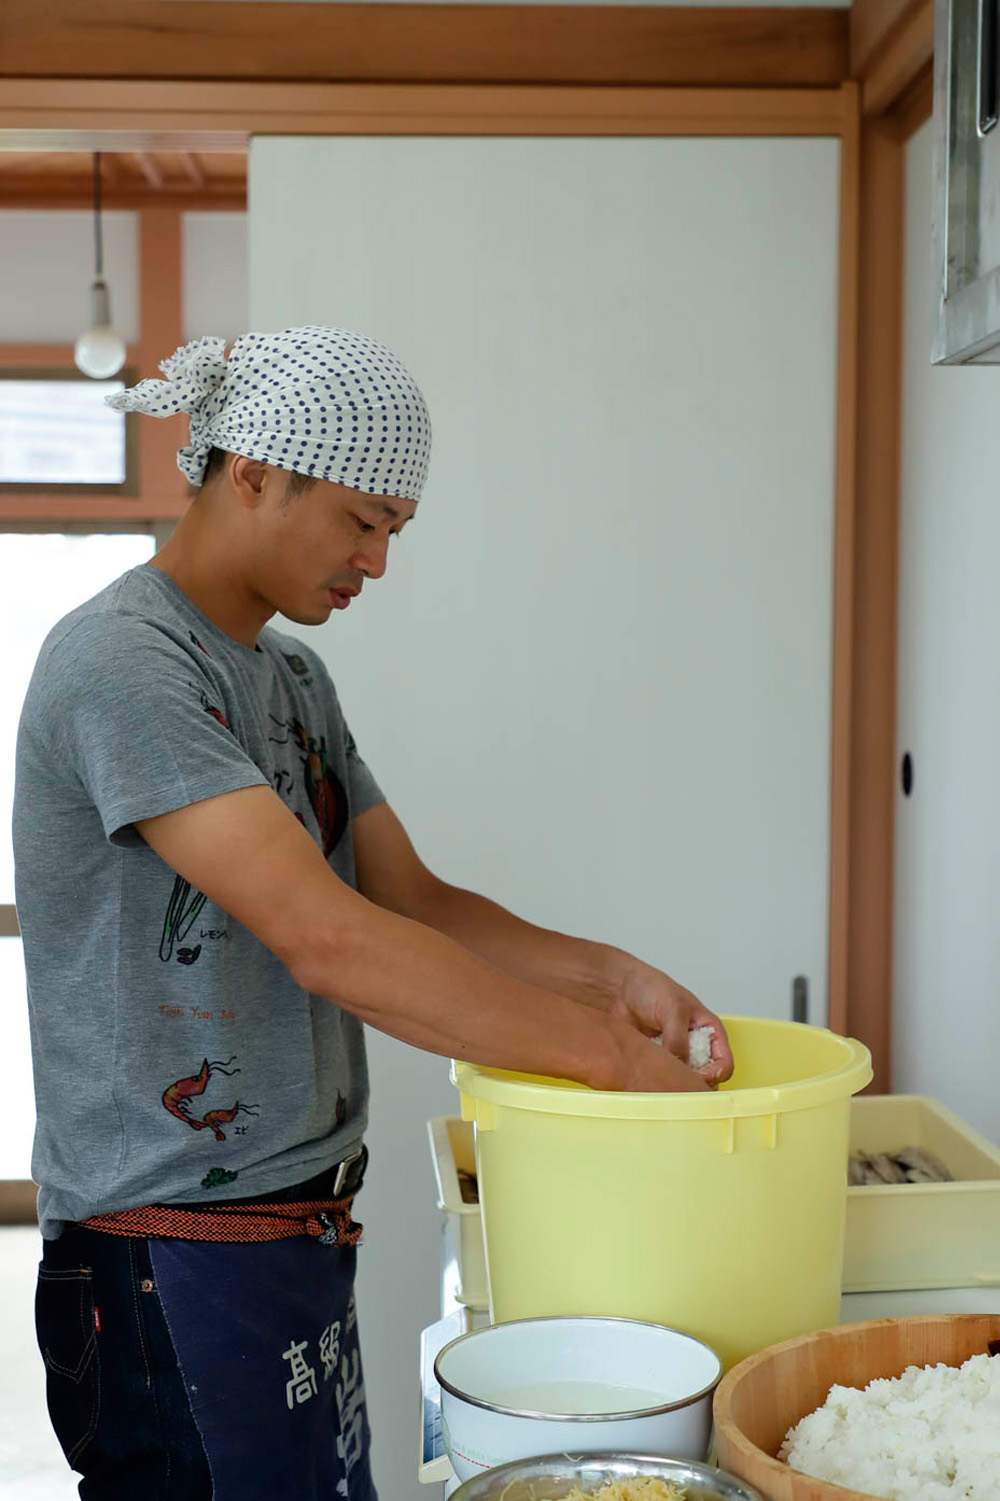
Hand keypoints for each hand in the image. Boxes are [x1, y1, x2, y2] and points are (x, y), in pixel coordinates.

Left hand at [609, 958, 733, 1084]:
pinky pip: (661, 1079)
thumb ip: (678, 1039)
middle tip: (674, 1081)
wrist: (619, 988)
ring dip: (672, 1082)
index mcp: (710, 1031)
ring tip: (656, 1073)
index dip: (713, 1075)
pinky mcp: (657, 1061)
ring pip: (682, 1082)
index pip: (724, 1065)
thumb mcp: (672, 1009)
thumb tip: (680, 1066)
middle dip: (692, 1083)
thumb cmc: (651, 987)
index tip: (694, 1077)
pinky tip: (645, 1071)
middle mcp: (696, 1046)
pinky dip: (655, 1080)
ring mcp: (676, 1055)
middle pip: (706, 1079)